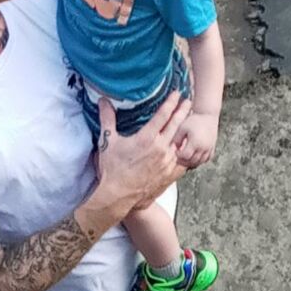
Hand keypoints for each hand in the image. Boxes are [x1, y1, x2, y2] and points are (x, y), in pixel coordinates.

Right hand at [94, 92, 190, 215]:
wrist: (119, 196)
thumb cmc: (112, 168)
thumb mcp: (108, 141)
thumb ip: (107, 118)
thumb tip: (103, 100)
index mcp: (147, 137)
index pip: (163, 115)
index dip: (171, 102)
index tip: (176, 94)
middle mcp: (161, 148)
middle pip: (176, 125)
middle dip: (182, 111)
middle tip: (188, 102)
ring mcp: (167, 162)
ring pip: (178, 143)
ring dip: (182, 133)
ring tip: (185, 125)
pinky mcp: (170, 174)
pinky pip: (179, 160)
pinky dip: (181, 153)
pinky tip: (183, 149)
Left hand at [174, 111, 218, 168]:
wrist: (207, 115)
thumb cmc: (192, 120)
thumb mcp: (182, 128)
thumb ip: (177, 139)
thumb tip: (174, 149)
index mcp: (195, 142)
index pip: (186, 155)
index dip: (179, 156)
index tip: (175, 152)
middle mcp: (204, 147)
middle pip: (193, 161)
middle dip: (184, 161)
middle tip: (178, 158)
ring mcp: (209, 148)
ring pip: (200, 162)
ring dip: (192, 162)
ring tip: (185, 158)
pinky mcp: (212, 147)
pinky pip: (206, 159)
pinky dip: (200, 160)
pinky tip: (194, 157)